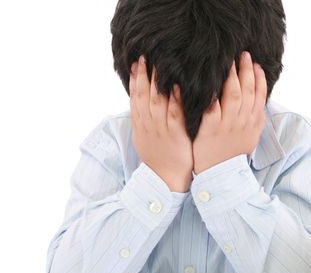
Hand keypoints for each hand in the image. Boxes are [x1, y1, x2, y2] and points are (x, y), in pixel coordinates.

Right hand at [129, 55, 192, 192]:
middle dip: (144, 74)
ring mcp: (161, 130)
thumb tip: (141, 102)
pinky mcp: (175, 135)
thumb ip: (143, 119)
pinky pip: (174, 115)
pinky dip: (174, 100)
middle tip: (145, 55)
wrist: (165, 179)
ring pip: (156, 101)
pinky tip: (176, 86)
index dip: (134, 79)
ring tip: (160, 63)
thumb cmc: (158, 157)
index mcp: (140, 124)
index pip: (134, 97)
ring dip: (157, 82)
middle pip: (143, 95)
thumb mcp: (144, 138)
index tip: (136, 62)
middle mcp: (148, 124)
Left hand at [192, 51, 266, 173]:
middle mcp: (242, 122)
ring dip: (232, 76)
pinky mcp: (210, 130)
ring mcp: (226, 126)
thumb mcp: (251, 138)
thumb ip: (255, 119)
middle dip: (246, 71)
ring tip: (229, 61)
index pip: (259, 96)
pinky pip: (212, 108)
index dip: (259, 78)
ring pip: (233, 96)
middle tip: (244, 55)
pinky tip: (208, 81)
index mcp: (253, 123)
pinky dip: (211, 94)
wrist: (221, 176)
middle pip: (248, 91)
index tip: (256, 64)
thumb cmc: (233, 154)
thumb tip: (260, 101)